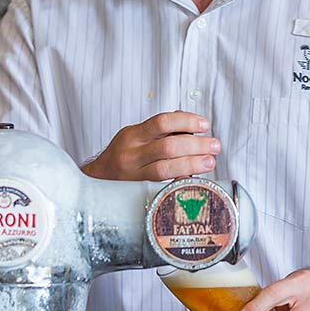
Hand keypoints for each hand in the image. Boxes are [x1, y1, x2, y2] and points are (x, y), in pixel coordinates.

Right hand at [81, 111, 219, 181]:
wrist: (95, 180)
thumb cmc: (121, 156)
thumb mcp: (135, 136)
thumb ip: (159, 129)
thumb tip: (186, 119)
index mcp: (132, 135)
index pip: (162, 122)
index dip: (186, 121)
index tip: (204, 125)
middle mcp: (131, 153)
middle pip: (168, 146)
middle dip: (196, 145)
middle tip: (214, 145)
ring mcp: (133, 174)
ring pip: (166, 168)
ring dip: (192, 163)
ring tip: (209, 161)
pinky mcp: (136, 191)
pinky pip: (162, 185)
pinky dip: (181, 180)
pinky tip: (194, 179)